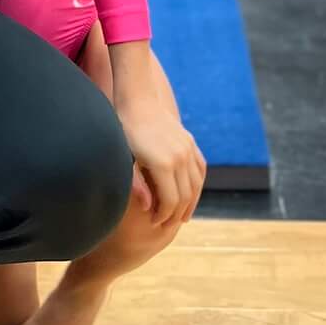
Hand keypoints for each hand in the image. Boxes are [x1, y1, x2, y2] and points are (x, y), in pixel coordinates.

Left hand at [115, 83, 205, 228]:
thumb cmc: (125, 131)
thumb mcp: (126, 160)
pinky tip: (191, 194)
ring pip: (196, 184)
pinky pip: (200, 169)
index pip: (170, 201)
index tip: (154, 222)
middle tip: (165, 224)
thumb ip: (137, 185)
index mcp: (163, 164)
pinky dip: (198, 184)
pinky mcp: (190, 142)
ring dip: (190, 202)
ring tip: (180, 215)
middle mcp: (180, 157)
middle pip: (185, 196)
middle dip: (176, 213)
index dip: (163, 216)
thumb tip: (148, 208)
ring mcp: (188, 148)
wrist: (138, 100)